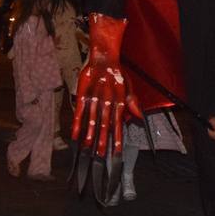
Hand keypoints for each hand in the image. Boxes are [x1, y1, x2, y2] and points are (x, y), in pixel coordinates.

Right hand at [71, 14, 143, 157]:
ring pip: (92, 121)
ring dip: (90, 135)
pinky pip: (79, 112)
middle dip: (103, 142)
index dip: (117, 139)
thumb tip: (139, 118)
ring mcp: (94, 99)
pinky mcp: (83, 95)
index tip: (117, 152)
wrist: (104, 58)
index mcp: (119, 103)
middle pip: (105, 126)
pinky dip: (77, 124)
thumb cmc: (117, 74)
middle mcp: (107, 103)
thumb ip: (133, 104)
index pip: (118, 125)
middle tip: (101, 157)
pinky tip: (75, 135)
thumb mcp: (129, 88)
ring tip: (89, 149)